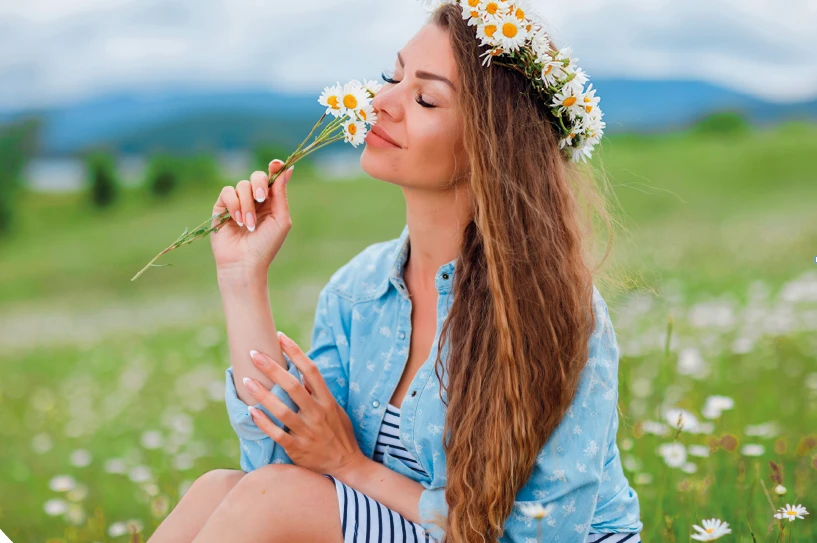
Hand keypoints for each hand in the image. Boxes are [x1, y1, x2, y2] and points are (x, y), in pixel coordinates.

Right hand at [210, 159, 295, 273]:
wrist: (245, 263)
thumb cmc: (266, 245)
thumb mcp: (280, 219)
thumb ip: (281, 194)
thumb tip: (288, 168)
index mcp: (271, 201)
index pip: (272, 177)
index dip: (275, 167)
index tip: (276, 164)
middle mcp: (255, 200)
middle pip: (257, 176)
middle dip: (259, 184)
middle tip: (261, 199)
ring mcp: (238, 202)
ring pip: (242, 186)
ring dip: (247, 205)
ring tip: (248, 224)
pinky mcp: (221, 208)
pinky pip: (227, 192)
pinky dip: (233, 204)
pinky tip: (237, 220)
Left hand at [243, 331, 363, 476]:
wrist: (347, 465)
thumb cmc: (339, 433)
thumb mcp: (335, 409)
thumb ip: (318, 392)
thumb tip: (302, 372)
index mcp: (327, 401)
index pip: (311, 371)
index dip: (296, 352)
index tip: (281, 337)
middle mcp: (317, 414)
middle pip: (293, 386)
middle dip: (273, 368)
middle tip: (255, 354)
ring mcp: (307, 432)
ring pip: (282, 410)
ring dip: (263, 394)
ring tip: (246, 380)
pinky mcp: (297, 449)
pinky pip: (277, 434)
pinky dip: (263, 422)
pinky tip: (251, 411)